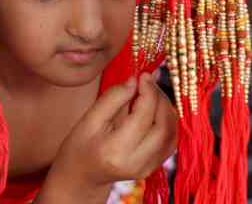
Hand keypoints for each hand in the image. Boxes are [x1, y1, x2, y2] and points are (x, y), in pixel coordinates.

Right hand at [37, 74, 177, 202]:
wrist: (81, 176)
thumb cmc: (79, 146)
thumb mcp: (88, 119)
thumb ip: (112, 98)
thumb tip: (135, 80)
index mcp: (116, 150)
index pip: (143, 116)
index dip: (148, 91)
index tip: (143, 75)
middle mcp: (136, 162)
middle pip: (163, 126)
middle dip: (160, 99)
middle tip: (148, 83)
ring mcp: (147, 167)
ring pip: (171, 133)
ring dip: (166, 109)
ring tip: (151, 95)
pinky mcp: (153, 167)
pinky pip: (170, 141)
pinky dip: (168, 121)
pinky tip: (155, 110)